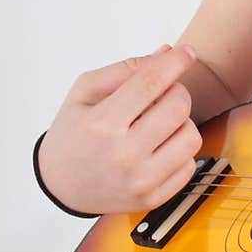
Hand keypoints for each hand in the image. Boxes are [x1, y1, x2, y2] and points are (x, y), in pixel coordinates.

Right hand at [37, 45, 202, 215]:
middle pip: (179, 106)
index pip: (151, 82)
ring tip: (158, 124)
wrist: (60, 185)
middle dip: (175, 92)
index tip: (186, 52)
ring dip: (181, 123)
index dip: (175, 62)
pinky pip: (189, 165)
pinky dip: (179, 151)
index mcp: (102, 124)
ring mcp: (140, 181)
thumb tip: (167, 53)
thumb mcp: (84, 92)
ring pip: (191, 136)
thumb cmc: (73, 133)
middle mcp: (123, 155)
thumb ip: (126, 69)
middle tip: (161, 95)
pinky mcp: (152, 199)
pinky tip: (158, 148)